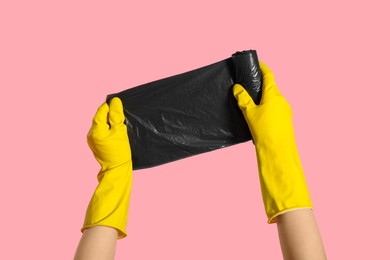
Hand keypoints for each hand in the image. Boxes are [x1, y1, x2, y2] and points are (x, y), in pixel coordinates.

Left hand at [82, 97, 132, 238]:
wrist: (117, 170)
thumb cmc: (119, 152)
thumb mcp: (120, 132)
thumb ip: (116, 116)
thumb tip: (115, 102)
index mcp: (95, 129)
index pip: (101, 111)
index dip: (111, 106)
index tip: (121, 105)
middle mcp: (91, 133)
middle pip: (101, 117)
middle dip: (111, 114)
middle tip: (123, 114)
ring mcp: (93, 140)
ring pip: (102, 125)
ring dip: (111, 122)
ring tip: (122, 123)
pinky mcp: (97, 145)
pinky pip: (103, 132)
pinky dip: (110, 130)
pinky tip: (118, 132)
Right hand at [233, 62, 311, 222]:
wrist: (278, 151)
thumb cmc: (264, 131)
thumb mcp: (249, 113)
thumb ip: (243, 99)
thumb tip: (237, 88)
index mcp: (273, 95)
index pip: (269, 75)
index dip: (262, 67)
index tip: (256, 62)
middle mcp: (282, 100)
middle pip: (271, 86)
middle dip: (261, 84)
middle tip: (249, 83)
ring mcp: (286, 110)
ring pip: (273, 98)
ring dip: (264, 96)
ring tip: (252, 100)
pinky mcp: (286, 120)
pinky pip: (276, 108)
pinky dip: (268, 106)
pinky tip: (260, 114)